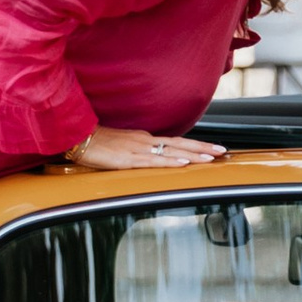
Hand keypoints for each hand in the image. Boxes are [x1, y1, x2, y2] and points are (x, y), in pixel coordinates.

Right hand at [65, 126, 227, 169]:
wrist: (79, 138)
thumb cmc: (98, 144)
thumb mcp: (123, 147)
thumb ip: (139, 152)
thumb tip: (152, 158)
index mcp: (145, 139)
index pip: (176, 142)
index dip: (195, 146)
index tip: (212, 149)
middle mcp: (145, 141)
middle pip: (180, 143)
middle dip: (203, 148)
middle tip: (223, 151)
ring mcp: (138, 149)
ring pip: (172, 151)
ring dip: (193, 155)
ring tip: (211, 158)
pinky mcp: (128, 159)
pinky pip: (154, 161)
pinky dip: (170, 162)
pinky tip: (183, 163)